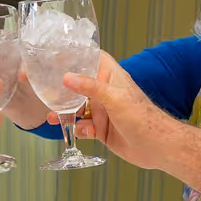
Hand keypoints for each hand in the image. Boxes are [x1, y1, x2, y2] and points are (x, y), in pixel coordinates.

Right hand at [63, 54, 169, 168]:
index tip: (57, 53)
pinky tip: (85, 132)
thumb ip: (90, 87)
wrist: (156, 147)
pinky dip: (79, 130)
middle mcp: (105, 92)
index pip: (92, 59)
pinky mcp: (101, 129)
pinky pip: (83, 127)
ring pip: (77, 108)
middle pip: (79, 85)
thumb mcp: (115, 98)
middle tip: (44, 88)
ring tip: (53, 117)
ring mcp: (102, 111)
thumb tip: (67, 77)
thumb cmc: (142, 117)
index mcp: (111, 77)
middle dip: (63, 88)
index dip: (77, 54)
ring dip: (65, 113)